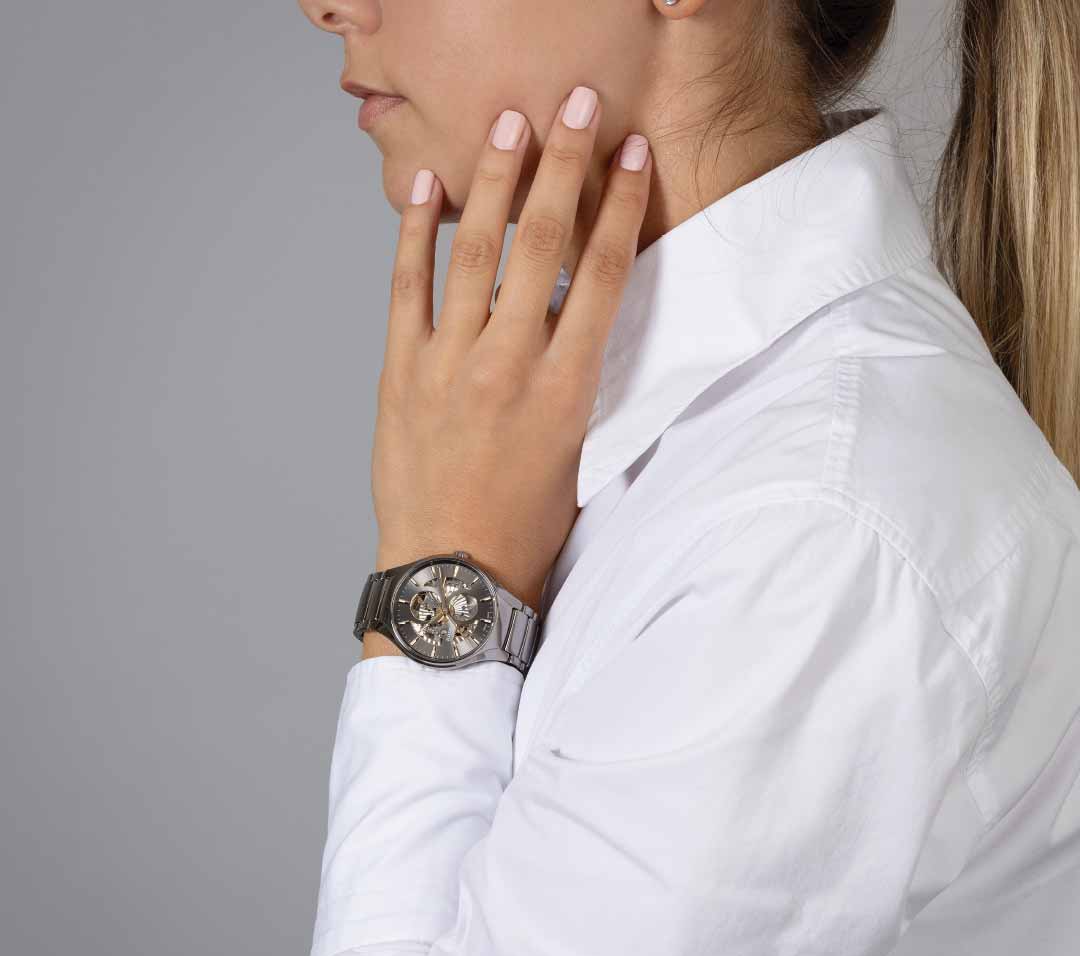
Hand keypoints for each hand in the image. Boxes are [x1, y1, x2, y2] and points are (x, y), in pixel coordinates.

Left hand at [365, 85, 651, 658]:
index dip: (617, 206)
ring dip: (495, 181)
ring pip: (476, 252)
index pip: (600, 275)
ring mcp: (448, 363)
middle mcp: (509, 363)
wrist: (452, 574)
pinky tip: (424, 188)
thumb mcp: (574, 453)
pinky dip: (414, 234)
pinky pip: (406, 288)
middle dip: (563, 165)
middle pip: (542, 244)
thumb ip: (574, 380)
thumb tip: (573, 321)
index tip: (628, 155)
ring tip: (511, 125)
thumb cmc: (523, 526)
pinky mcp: (400, 372)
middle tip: (576, 105)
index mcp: (566, 388)